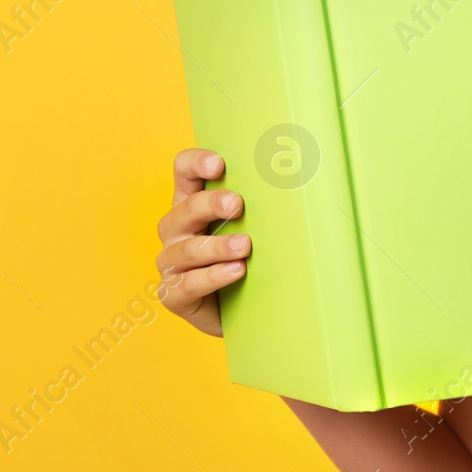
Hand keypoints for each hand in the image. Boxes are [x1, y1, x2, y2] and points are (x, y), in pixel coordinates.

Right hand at [155, 147, 250, 336]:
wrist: (241, 309)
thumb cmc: (246, 256)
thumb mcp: (252, 224)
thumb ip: (260, 203)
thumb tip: (300, 176)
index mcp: (190, 201)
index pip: (183, 170)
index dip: (196, 162)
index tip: (220, 165)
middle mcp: (175, 228)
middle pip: (185, 208)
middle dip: (211, 204)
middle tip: (238, 204)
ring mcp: (170, 261)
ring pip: (188, 249)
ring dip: (217, 246)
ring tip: (245, 246)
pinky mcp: (173, 294)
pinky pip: (188, 284)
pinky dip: (213, 276)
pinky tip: (236, 271)